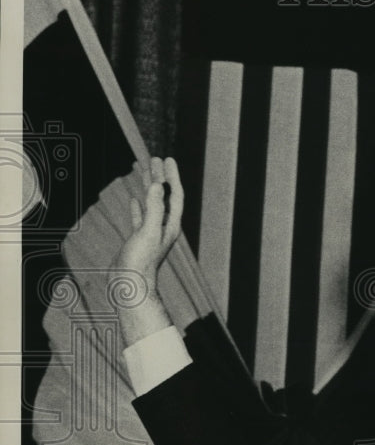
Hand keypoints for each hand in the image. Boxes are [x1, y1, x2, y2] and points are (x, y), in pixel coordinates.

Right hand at [113, 156, 183, 294]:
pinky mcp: (139, 240)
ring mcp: (151, 234)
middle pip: (164, 196)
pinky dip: (138, 207)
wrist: (130, 285)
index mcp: (170, 225)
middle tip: (155, 159)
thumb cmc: (141, 261)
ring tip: (144, 172)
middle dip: (160, 177)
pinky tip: (134, 200)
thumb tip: (158, 185)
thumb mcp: (149, 231)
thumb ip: (154, 208)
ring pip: (151, 205)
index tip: (167, 159)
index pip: (175, 195)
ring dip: (149, 188)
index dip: (172, 176)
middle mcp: (163, 227)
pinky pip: (140, 218)